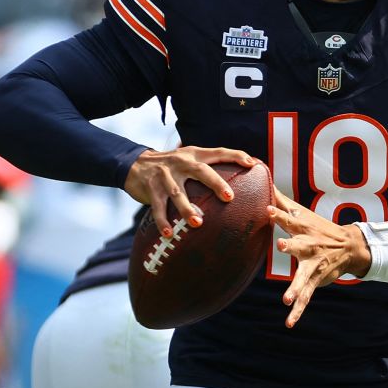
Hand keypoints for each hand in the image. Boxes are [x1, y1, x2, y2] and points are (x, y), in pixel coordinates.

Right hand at [124, 146, 255, 236]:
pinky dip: (163, 221)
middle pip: (201, 171)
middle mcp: (181, 162)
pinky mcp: (151, 189)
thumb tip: (237, 184)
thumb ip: (207, 167)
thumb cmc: (171, 166)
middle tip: (229, 197)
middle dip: (215, 183)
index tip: (251, 163)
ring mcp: (165, 175)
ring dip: (187, 208)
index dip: (235, 155)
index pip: (219, 152)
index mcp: (195, 155)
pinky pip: (158, 207)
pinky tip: (169, 234)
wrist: (135, 164)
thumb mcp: (188, 159)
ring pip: (178, 192)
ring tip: (197, 223)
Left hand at [267, 188, 370, 327]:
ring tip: (287, 299)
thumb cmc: (318, 227)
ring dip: (296, 288)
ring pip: (303, 277)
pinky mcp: (315, 281)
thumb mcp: (302, 213)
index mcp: (303, 229)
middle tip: (282, 246)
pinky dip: (297, 311)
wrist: (348, 246)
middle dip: (291, 246)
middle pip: (299, 246)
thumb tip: (266, 179)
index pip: (290, 219)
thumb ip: (282, 201)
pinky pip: (305, 298)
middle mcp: (309, 247)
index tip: (268, 209)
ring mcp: (312, 265)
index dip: (279, 215)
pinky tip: (289, 323)